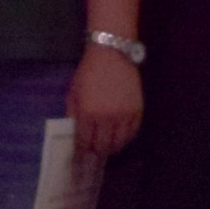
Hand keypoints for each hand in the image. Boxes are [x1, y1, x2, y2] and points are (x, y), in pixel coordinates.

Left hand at [68, 43, 147, 158]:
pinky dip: (126, 138)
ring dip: (112, 147)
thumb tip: (73, 133)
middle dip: (97, 151)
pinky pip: (132, 132)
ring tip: (107, 147)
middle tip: (94, 153)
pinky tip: (120, 137)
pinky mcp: (137, 110)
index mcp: (88, 113)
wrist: (111, 53)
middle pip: (102, 145)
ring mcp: (124, 115)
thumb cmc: (89, 72)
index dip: (82, 150)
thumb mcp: (73, 92)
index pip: (85, 141)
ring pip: (119, 142)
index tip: (81, 155)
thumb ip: (72, 114)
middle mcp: (106, 118)